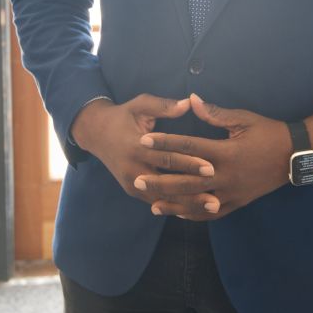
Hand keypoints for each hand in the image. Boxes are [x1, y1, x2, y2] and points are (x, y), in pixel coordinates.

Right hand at [70, 94, 216, 208]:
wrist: (97, 133)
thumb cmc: (124, 116)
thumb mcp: (140, 105)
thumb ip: (164, 106)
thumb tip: (189, 103)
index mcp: (135, 146)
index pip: (166, 157)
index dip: (189, 163)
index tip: (211, 167)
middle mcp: (132, 169)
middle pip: (167, 183)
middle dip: (193, 190)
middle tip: (216, 196)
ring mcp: (131, 183)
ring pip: (163, 197)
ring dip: (188, 203)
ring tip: (213, 206)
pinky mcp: (132, 190)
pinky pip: (156, 201)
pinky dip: (176, 206)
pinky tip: (196, 209)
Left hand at [137, 94, 312, 220]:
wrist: (296, 155)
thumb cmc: (268, 132)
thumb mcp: (243, 119)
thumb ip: (214, 113)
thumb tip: (190, 99)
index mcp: (226, 152)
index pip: (188, 148)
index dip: (165, 144)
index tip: (144, 141)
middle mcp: (226, 176)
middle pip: (186, 180)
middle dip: (160, 181)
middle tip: (137, 179)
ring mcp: (232, 193)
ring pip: (196, 202)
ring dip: (173, 204)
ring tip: (151, 204)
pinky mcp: (237, 203)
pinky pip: (211, 213)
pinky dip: (194, 214)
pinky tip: (179, 214)